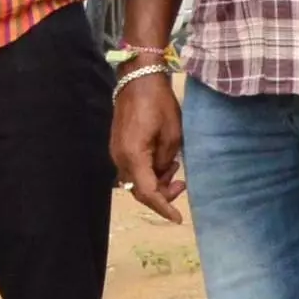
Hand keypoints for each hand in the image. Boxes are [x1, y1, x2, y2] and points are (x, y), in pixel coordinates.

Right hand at [112, 72, 187, 220]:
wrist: (137, 80)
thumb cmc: (159, 103)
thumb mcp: (172, 134)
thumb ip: (166, 161)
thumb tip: (163, 173)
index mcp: (134, 156)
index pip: (148, 192)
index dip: (164, 207)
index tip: (178, 218)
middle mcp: (120, 158)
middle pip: (139, 190)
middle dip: (162, 194)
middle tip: (182, 184)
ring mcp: (116, 152)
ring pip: (136, 180)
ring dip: (156, 181)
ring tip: (175, 168)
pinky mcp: (118, 146)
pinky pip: (133, 168)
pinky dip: (148, 172)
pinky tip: (164, 162)